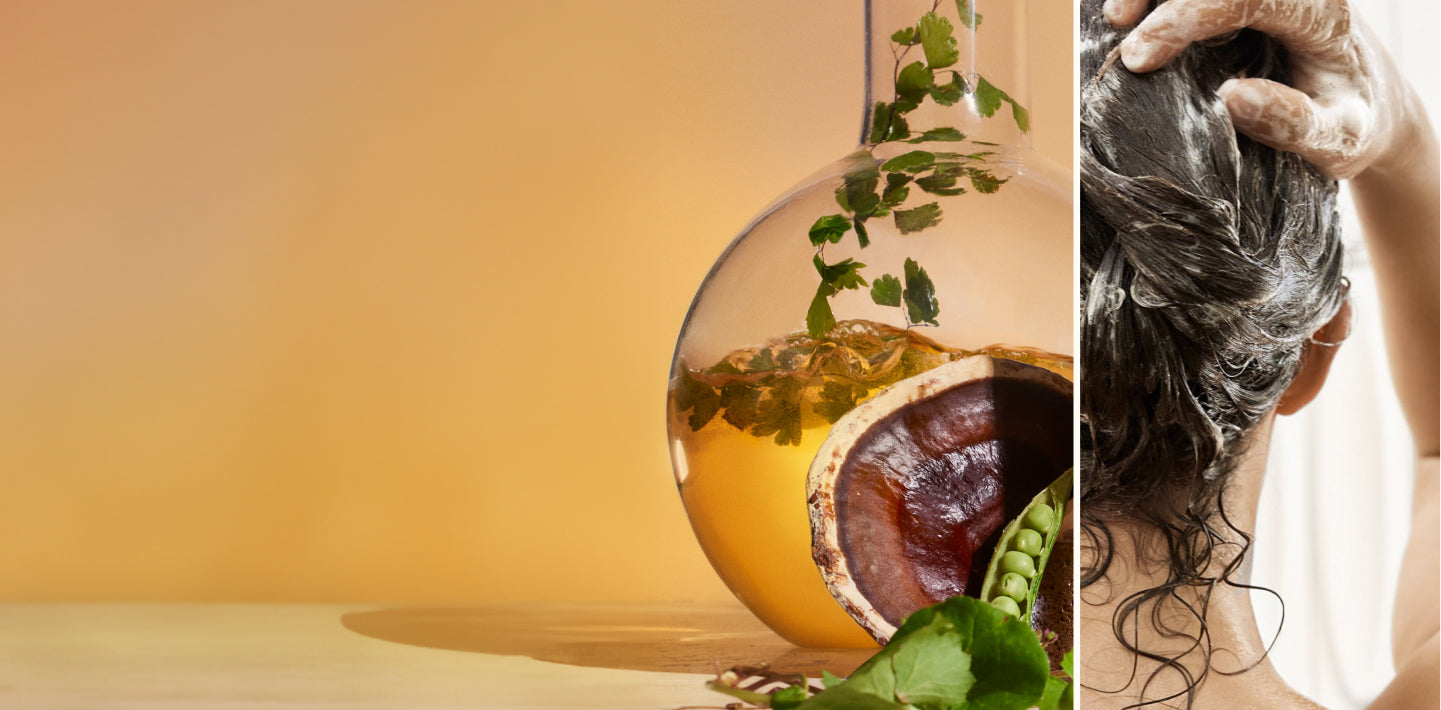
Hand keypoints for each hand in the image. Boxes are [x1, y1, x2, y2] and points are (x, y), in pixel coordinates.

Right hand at [1102, 0, 1423, 178]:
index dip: (1185, 18)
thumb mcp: (1338, 140)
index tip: (1140, 58)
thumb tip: (1232, 98)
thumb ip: (1294, 124)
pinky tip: (1129, 14)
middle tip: (1119, 34)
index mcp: (1320, 16)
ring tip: (1116, 18)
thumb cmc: (1347, 124)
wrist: (1364, 102)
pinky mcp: (1242, 1)